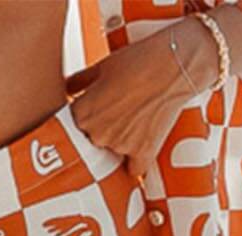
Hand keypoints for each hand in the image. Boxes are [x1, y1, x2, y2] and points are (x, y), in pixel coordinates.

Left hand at [64, 18, 218, 180]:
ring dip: (116, 146)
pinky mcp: (143, 152)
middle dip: (98, 133)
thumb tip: (66, 89)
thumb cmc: (138, 59)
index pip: (70, 129)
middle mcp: (97, 133)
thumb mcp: (103, 67)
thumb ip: (79, 82)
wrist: (176, 62)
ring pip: (110, 156)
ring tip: (132, 123)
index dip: (81, 121)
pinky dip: (135, 163)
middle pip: (89, 144)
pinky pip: (133, 169)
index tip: (91, 115)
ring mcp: (120, 145)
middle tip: (114, 116)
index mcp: (82, 113)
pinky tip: (138, 151)